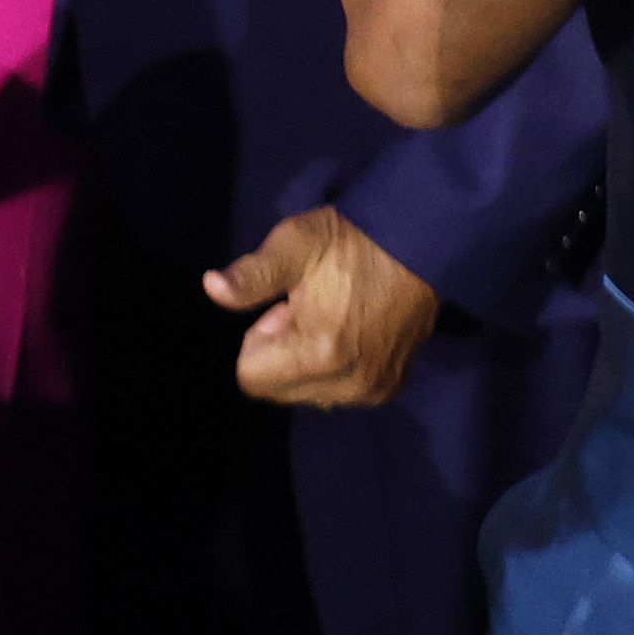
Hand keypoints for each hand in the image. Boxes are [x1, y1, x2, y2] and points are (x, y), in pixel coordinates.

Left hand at [205, 204, 442, 410]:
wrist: (423, 243)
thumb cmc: (353, 240)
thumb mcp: (295, 244)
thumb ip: (251, 275)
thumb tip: (210, 287)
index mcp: (320, 354)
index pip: (250, 377)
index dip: (259, 337)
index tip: (285, 306)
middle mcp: (348, 385)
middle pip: (278, 390)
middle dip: (282, 352)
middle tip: (309, 308)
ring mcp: (373, 390)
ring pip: (308, 393)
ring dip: (308, 362)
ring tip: (334, 316)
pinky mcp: (391, 388)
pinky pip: (339, 393)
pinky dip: (336, 369)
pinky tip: (354, 330)